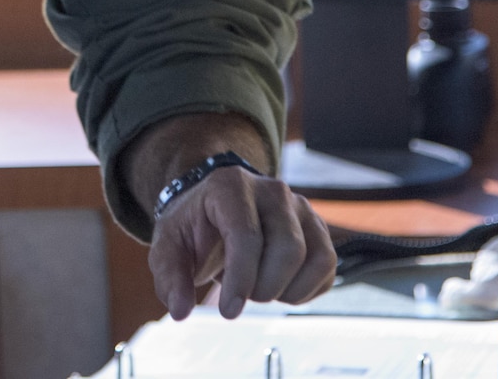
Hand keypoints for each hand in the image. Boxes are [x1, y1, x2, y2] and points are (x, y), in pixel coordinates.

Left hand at [149, 165, 337, 319]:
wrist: (215, 208)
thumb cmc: (195, 226)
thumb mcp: (170, 246)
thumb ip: (170, 277)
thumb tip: (180, 310)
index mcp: (231, 186)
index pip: (247, 235)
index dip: (241, 280)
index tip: (228, 310)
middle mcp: (273, 191)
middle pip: (289, 249)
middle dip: (264, 287)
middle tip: (242, 292)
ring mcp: (301, 208)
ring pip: (316, 258)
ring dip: (288, 289)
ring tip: (260, 287)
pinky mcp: (318, 228)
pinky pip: (327, 267)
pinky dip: (306, 289)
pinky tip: (280, 286)